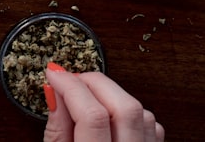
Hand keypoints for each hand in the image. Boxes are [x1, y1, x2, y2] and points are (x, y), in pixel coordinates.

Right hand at [43, 62, 163, 141]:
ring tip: (87, 99)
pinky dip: (130, 113)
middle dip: (94, 83)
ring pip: (141, 111)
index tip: (54, 74)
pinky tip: (111, 117)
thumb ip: (57, 132)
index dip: (70, 87)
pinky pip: (151, 125)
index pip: (92, 116)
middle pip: (124, 106)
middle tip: (71, 80)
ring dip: (112, 96)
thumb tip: (54, 92)